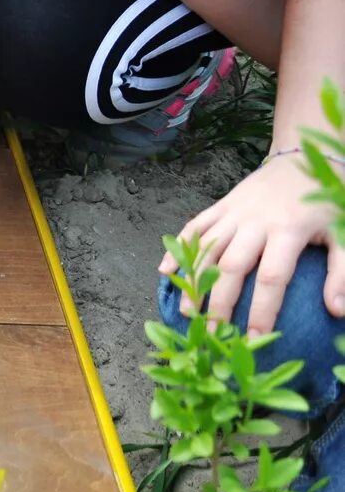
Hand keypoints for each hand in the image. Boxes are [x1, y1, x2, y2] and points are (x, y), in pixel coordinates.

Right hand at [161, 153, 344, 334]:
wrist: (306, 155)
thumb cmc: (327, 199)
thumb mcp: (344, 234)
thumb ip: (342, 273)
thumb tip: (337, 311)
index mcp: (288, 231)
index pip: (271, 277)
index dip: (262, 309)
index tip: (255, 336)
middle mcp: (254, 222)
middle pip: (230, 266)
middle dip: (219, 302)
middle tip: (211, 334)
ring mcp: (233, 211)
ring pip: (207, 248)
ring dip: (193, 279)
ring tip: (185, 311)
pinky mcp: (221, 204)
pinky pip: (195, 226)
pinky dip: (178, 248)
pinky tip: (165, 271)